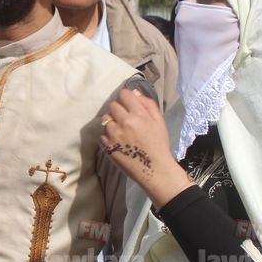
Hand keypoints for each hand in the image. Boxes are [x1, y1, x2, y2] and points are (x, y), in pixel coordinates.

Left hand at [100, 89, 190, 208]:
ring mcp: (113, 134)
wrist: (154, 169)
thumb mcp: (159, 121)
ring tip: (121, 131)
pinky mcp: (107, 146)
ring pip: (105, 119)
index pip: (123, 94)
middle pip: (112, 105)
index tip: (128, 104)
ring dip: (112, 122)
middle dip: (118, 110)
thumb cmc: (159, 144)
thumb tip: (134, 92)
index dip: (126, 98)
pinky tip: (118, 141)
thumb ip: (148, 104)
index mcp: (138, 115)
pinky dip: (108, 135)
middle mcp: (124, 122)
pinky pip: (102, 133)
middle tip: (126, 119)